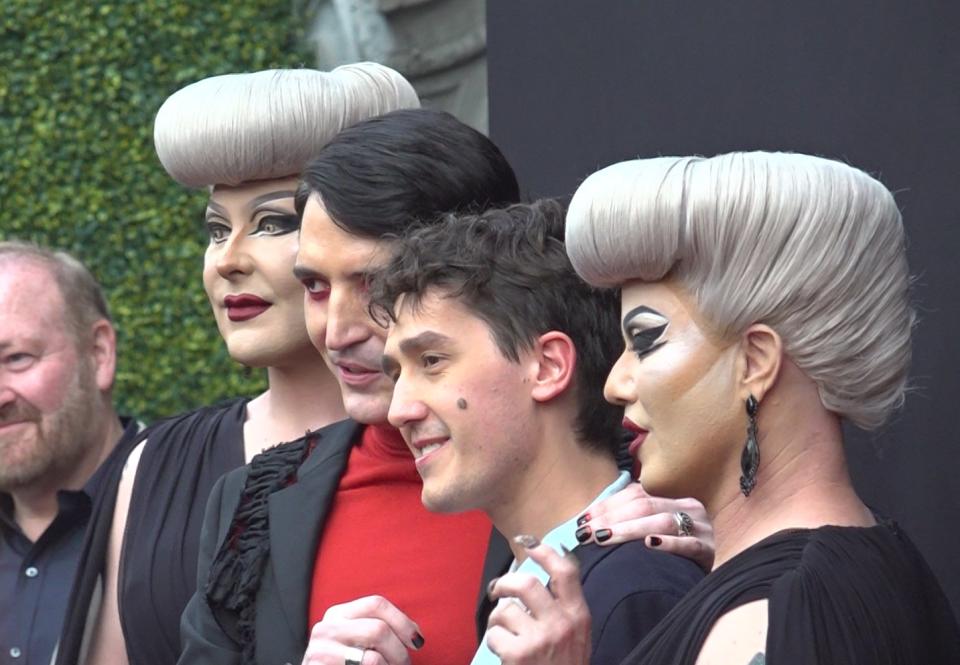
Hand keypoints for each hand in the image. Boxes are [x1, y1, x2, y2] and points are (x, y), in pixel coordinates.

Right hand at [301, 595, 424, 664]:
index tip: (418, 642)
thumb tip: (416, 635)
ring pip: (374, 658)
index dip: (402, 622)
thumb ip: (380, 629)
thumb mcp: (360, 641)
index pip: (376, 604)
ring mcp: (320, 652)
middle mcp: (325, 628)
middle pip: (378, 630)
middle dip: (400, 652)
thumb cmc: (347, 663)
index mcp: (338, 613)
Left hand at [484, 538, 590, 664]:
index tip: (528, 542)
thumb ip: (563, 608)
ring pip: (505, 609)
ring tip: (503, 630)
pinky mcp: (519, 655)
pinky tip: (504, 651)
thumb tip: (539, 576)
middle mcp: (562, 623)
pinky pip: (495, 633)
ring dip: (497, 618)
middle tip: (497, 590)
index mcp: (579, 615)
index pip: (565, 570)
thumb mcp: (577, 635)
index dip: (544, 551)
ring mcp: (540, 639)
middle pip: (527, 583)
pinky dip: (494, 640)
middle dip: (505, 583)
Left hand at [576, 482, 714, 570]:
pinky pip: (689, 545)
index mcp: (672, 499)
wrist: (704, 581)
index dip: (607, 505)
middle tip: (587, 533)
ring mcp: (701, 528)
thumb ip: (629, 520)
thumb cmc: (670, 555)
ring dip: (630, 529)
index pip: (634, 494)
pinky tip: (649, 545)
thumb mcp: (653, 530)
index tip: (583, 520)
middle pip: (644, 507)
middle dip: (611, 519)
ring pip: (662, 522)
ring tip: (605, 538)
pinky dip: (669, 544)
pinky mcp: (709, 550)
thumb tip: (586, 522)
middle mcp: (688, 508)